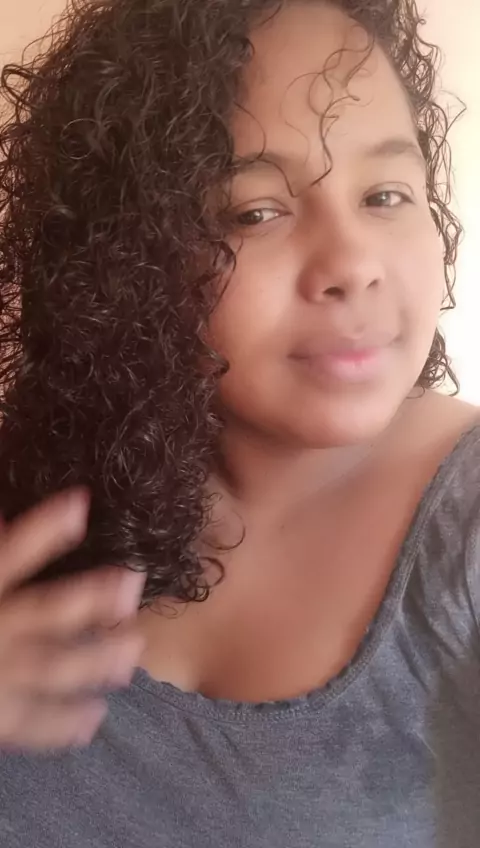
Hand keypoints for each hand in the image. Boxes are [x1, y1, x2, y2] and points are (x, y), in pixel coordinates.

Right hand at [0, 490, 144, 750]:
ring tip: (131, 651)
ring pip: (51, 668)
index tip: (80, 505)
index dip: (43, 530)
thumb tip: (4, 522)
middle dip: (91, 598)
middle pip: (46, 612)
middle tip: (132, 583)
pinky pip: (29, 724)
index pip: (10, 554)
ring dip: (96, 660)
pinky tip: (94, 716)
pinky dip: (63, 723)